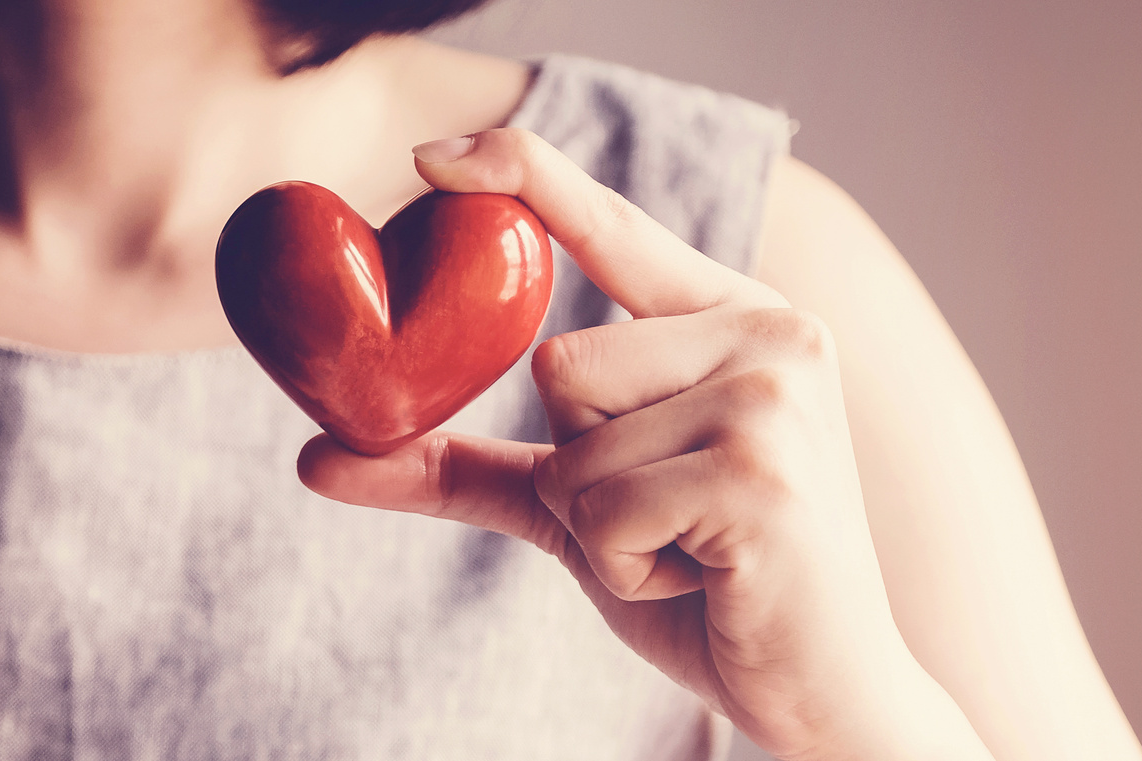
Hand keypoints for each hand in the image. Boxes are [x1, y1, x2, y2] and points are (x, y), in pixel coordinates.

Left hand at [299, 129, 992, 760]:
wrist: (827, 692)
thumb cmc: (707, 586)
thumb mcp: (575, 510)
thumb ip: (462, 466)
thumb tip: (314, 458)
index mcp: (730, 319)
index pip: (611, 224)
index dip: (521, 175)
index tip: (428, 155)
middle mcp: (768, 334)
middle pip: (558, 363)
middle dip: (577, 467)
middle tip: (664, 518)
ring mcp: (773, 398)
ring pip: (573, 443)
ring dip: (598, 527)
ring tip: (686, 550)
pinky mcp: (762, 475)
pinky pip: (600, 510)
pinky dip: (622, 566)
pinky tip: (702, 577)